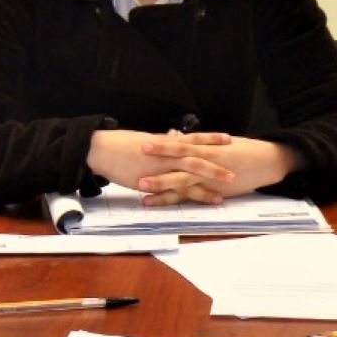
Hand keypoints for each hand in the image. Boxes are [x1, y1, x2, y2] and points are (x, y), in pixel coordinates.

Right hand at [87, 128, 225, 192]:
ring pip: (190, 176)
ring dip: (207, 185)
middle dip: (217, 166)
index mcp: (165, 142)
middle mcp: (167, 154)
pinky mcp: (152, 180)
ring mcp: (161, 168)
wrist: (102, 149)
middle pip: (198, 159)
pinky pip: (173, 189)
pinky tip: (197, 203)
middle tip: (235, 172)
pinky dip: (187, 196)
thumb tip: (172, 134)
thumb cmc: (120, 143)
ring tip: (223, 194)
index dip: (211, 139)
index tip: (228, 139)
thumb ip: (161, 139)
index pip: (193, 139)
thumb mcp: (145, 138)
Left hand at [134, 134, 296, 205]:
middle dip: (156, 164)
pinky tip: (163, 204)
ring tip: (142, 190)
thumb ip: (192, 140)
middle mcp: (207, 161)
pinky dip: (178, 200)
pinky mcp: (216, 191)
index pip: (180, 145)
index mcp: (206, 147)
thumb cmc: (242, 149)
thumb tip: (172, 135)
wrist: (266, 161)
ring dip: (162, 185)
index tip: (142, 144)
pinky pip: (193, 197)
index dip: (161, 145)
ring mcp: (211, 177)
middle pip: (178, 162)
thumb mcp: (217, 142)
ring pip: (183, 181)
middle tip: (135, 166)